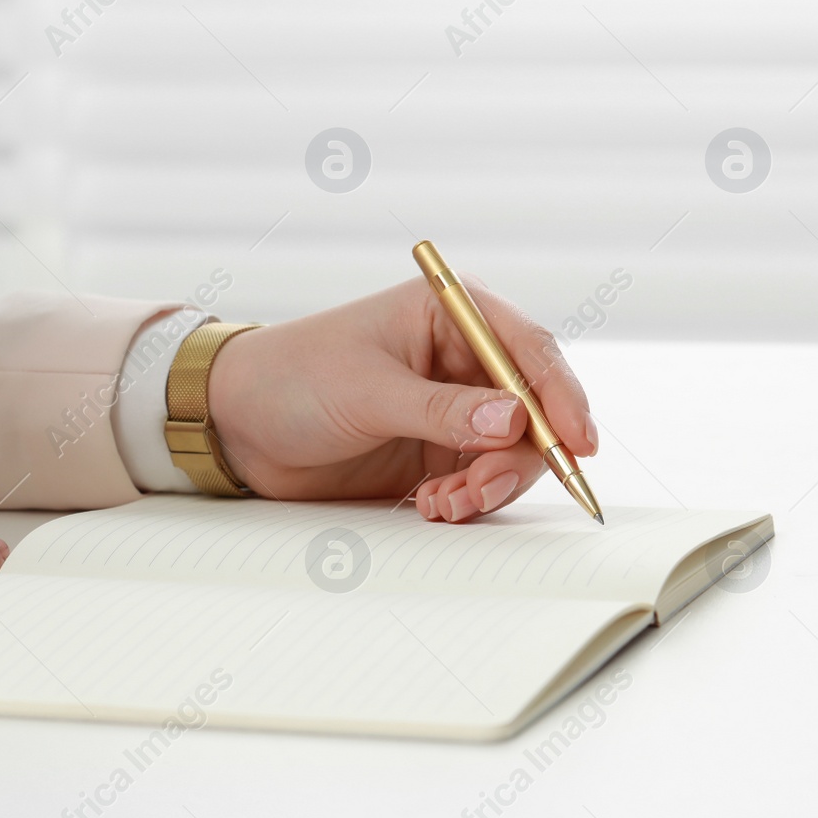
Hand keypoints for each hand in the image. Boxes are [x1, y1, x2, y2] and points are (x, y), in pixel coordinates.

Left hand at [206, 277, 596, 522]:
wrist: (239, 423)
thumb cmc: (291, 378)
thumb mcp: (366, 391)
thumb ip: (441, 410)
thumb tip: (513, 422)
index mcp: (451, 313)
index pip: (530, 351)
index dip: (562, 398)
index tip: (578, 444)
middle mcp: (463, 358)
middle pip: (535, 409)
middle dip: (522, 457)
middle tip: (481, 490)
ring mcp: (454, 408)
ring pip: (513, 453)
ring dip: (489, 486)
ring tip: (443, 503)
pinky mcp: (438, 451)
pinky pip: (481, 481)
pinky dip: (467, 500)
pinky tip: (431, 504)